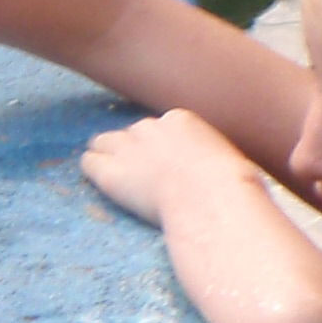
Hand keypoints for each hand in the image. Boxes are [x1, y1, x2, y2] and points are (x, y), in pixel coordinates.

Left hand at [81, 107, 253, 227]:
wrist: (211, 201)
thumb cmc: (231, 189)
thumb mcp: (232, 161)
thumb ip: (216, 159)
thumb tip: (223, 172)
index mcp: (181, 120)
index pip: (161, 128)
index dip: (163, 149)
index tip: (172, 169)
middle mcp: (150, 127)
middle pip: (132, 133)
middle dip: (135, 151)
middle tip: (145, 177)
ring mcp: (128, 148)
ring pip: (103, 142)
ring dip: (109, 156)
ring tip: (119, 177)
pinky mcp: (111, 172)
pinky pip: (90, 161)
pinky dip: (94, 170)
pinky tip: (104, 183)